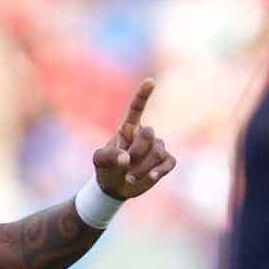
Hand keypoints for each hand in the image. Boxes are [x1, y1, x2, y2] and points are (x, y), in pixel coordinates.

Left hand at [92, 79, 176, 199]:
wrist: (115, 187)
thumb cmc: (105, 168)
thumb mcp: (99, 161)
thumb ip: (108, 156)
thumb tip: (126, 158)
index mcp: (128, 129)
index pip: (137, 109)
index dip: (143, 95)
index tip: (150, 81)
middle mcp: (144, 135)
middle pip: (149, 133)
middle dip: (137, 150)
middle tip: (125, 164)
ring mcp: (156, 147)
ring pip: (158, 152)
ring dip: (142, 167)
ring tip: (129, 178)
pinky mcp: (165, 161)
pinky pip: (169, 162)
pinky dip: (159, 170)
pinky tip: (151, 177)